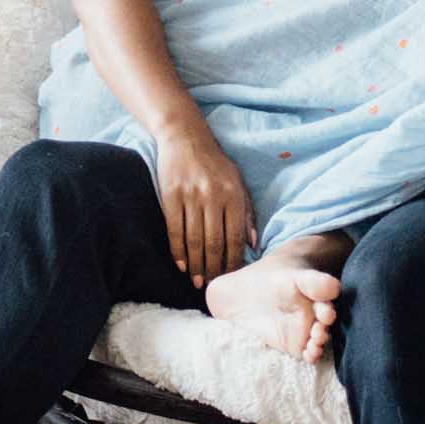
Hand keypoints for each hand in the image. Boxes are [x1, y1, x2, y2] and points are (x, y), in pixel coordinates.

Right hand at [155, 120, 253, 286]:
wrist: (185, 137)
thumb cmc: (215, 163)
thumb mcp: (238, 182)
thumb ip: (247, 213)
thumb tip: (254, 244)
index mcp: (233, 195)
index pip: (234, 237)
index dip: (233, 261)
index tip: (231, 277)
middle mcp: (213, 197)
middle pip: (213, 243)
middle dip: (213, 268)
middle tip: (211, 286)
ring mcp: (190, 196)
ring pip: (193, 240)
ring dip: (195, 265)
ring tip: (196, 280)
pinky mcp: (170, 196)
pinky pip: (174, 230)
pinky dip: (177, 250)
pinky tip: (180, 264)